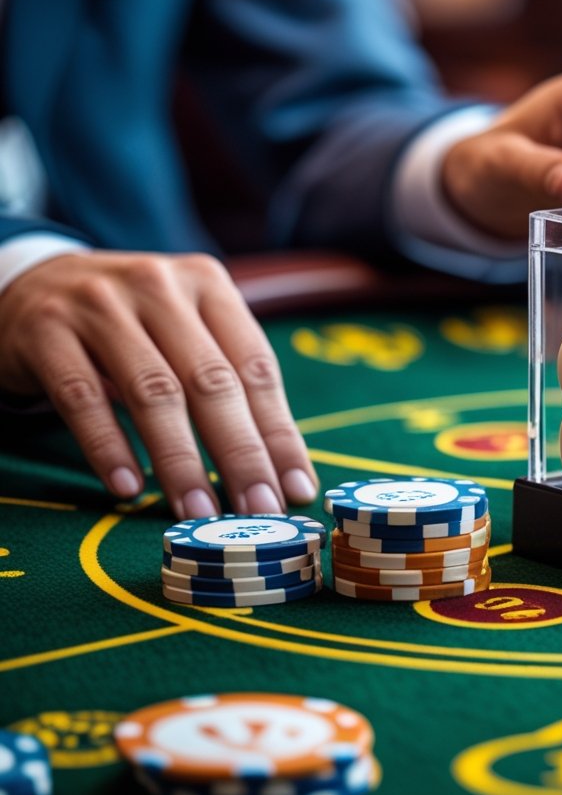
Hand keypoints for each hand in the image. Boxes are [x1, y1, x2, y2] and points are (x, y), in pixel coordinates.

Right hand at [0, 252, 317, 518]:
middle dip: (240, 454)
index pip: (256, 368)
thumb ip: (230, 385)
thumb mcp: (186, 331)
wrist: (32, 282)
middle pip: (211, 381)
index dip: (279, 434)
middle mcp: (159, 288)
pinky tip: (129, 488)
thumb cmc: (132, 324)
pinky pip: (82, 398)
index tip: (296, 489)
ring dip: (181, 461)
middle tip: (258, 510)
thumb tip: (282, 471)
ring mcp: (99, 307)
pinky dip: (108, 447)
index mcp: (208, 286)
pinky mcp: (46, 332)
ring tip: (200, 512)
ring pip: (152, 392)